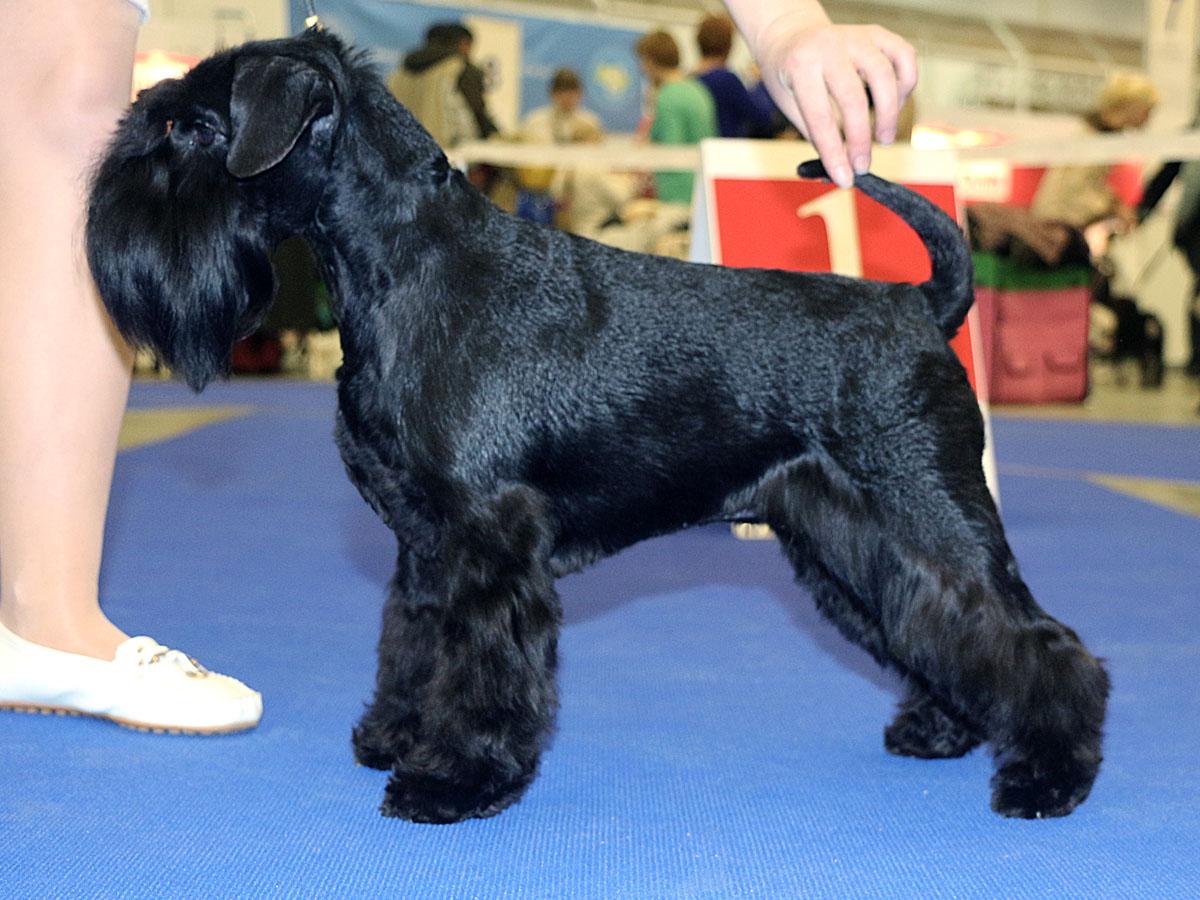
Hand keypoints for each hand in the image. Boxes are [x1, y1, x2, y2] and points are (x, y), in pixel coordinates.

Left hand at [755, 16, 915, 186]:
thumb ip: (816, 135)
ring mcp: (857, 36)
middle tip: (863, 166)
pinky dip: (906, 85)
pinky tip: (894, 104)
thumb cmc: (791, 77)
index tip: (846, 179)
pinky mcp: (878, 33)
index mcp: (801, 65)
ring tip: (883, 139)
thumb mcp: (790, 105)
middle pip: (853, 99)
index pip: (820, 117)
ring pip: (886, 76)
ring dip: (889, 115)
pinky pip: (905, 58)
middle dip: (860, 140)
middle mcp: (830, 46)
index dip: (834, 153)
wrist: (792, 34)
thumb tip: (840, 174)